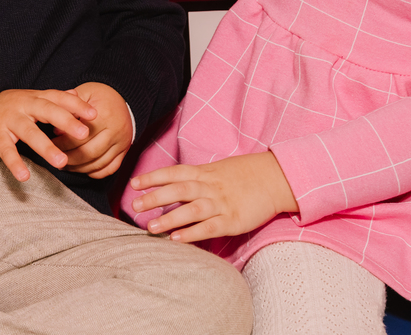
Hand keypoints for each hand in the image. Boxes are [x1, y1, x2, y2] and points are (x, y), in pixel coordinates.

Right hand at [0, 88, 96, 181]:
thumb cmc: (17, 107)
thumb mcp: (36, 100)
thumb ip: (56, 99)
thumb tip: (79, 95)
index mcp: (37, 97)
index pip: (59, 98)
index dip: (77, 105)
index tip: (95, 115)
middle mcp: (25, 106)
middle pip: (47, 111)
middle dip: (66, 121)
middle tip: (84, 134)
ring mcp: (10, 120)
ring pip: (29, 133)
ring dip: (46, 147)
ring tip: (62, 163)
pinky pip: (7, 151)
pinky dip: (15, 163)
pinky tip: (24, 177)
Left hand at [54, 82, 131, 178]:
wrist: (121, 96)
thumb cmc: (98, 95)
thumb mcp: (83, 94)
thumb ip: (68, 109)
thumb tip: (55, 130)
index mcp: (105, 115)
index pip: (80, 136)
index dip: (62, 143)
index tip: (50, 143)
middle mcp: (116, 130)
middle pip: (88, 153)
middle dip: (69, 158)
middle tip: (55, 156)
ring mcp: (123, 142)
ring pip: (98, 164)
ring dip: (79, 167)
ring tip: (65, 164)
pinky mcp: (125, 151)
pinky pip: (109, 169)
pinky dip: (94, 172)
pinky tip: (81, 167)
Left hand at [128, 152, 297, 242]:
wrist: (275, 178)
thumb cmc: (243, 175)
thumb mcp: (217, 170)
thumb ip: (195, 178)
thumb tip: (170, 186)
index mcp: (205, 173)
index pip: (174, 172)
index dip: (153, 177)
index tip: (134, 184)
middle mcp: (211, 187)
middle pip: (179, 190)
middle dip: (155, 198)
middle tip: (135, 207)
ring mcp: (222, 203)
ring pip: (192, 210)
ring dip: (170, 219)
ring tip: (150, 228)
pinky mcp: (233, 220)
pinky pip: (210, 227)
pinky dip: (193, 233)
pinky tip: (177, 239)